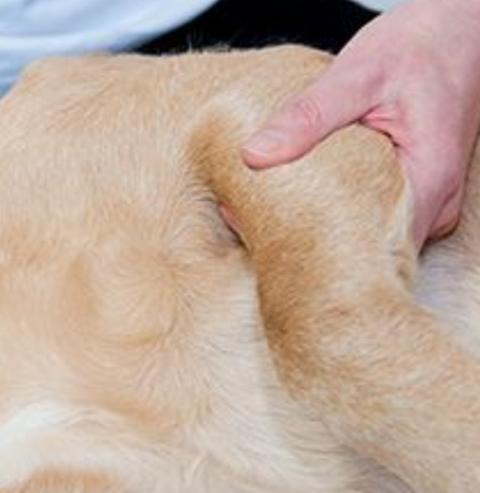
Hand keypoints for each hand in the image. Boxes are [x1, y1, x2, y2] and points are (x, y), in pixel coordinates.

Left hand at [242, 0, 479, 244]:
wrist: (452, 32)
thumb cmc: (416, 48)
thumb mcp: (358, 75)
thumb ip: (308, 115)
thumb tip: (254, 155)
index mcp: (428, 181)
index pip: (369, 246)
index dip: (315, 248)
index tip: (265, 238)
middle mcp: (432, 204)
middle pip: (364, 250)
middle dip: (307, 243)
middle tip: (250, 226)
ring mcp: (422, 203)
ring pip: (364, 236)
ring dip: (317, 228)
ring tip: (262, 215)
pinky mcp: (409, 194)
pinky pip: (367, 217)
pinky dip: (331, 211)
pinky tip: (291, 201)